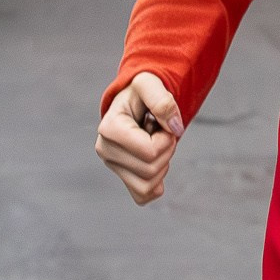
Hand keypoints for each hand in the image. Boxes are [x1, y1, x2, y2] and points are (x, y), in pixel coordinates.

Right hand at [95, 71, 184, 204]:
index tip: (163, 123)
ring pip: (148, 185)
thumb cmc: (142, 90)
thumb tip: (175, 128)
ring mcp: (112, 165)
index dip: (167, 138)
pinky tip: (158, 163)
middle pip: (150, 169)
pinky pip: (142, 196)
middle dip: (167, 149)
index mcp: (109, 128)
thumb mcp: (151, 84)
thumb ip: (163, 101)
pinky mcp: (121, 175)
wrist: (136, 99)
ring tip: (156, 142)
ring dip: (163, 164)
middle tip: (162, 131)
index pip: (150, 152)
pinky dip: (157, 184)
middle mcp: (105, 150)